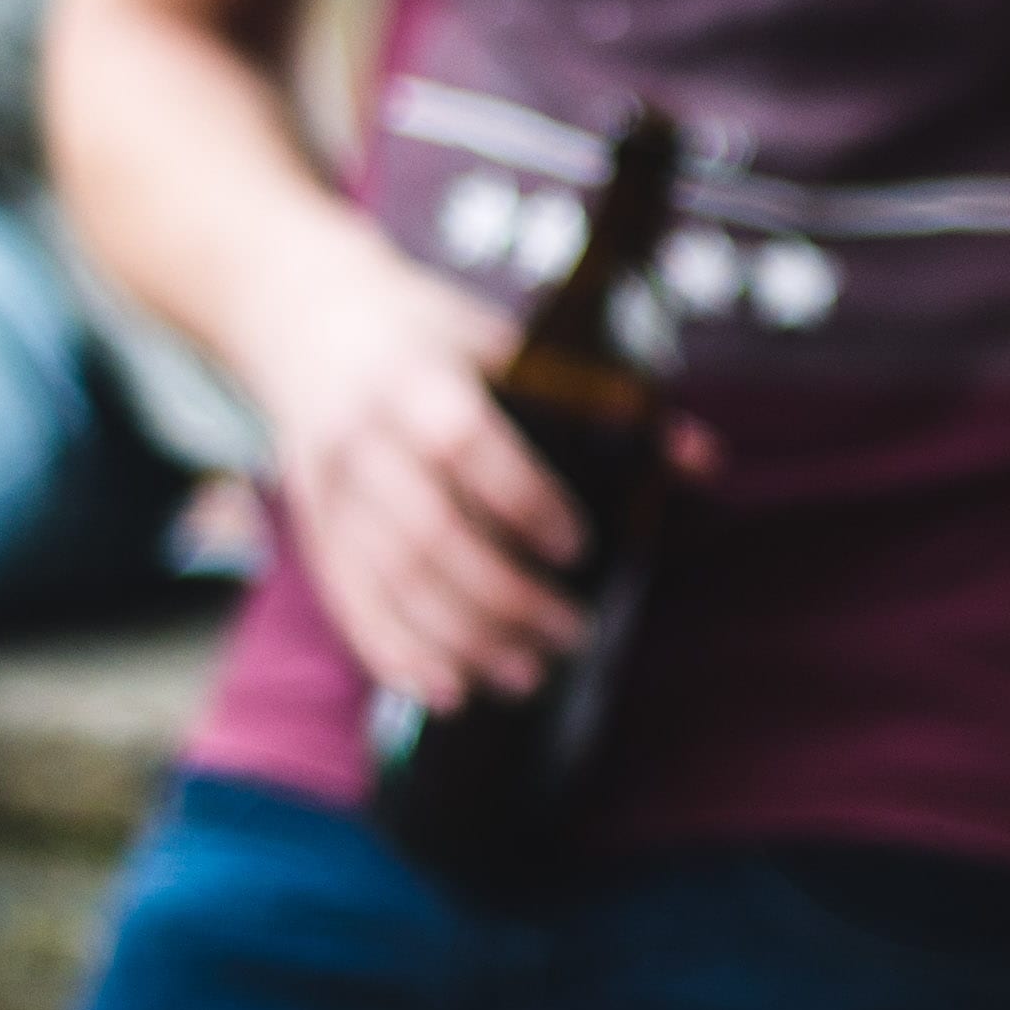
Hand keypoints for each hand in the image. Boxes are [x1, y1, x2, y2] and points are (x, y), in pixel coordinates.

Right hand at [244, 233, 611, 711]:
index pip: (461, 445)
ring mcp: (329, 492)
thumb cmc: (429, 333)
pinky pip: (351, 606)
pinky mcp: (315, 531)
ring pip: (391, 583)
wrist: (305, 320)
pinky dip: (398, 655)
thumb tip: (703, 459)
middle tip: (572, 632)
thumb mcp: (505, 340)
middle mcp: (362, 439)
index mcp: (413, 376)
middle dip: (504, 597)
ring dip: (461, 641)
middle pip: (427, 535)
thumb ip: (601, 399)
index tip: (578, 547)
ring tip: (527, 673)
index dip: (521, 501)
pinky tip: (449, 688)